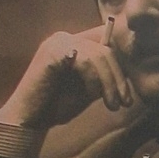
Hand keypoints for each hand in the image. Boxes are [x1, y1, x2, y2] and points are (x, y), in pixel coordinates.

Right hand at [0, 23, 132, 131]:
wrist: (29, 118)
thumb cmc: (56, 106)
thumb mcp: (88, 90)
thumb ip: (103, 78)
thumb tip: (130, 73)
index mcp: (73, 44)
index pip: (106, 47)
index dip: (121, 70)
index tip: (127, 97)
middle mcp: (65, 38)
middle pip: (106, 50)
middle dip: (119, 79)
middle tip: (124, 103)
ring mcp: (58, 42)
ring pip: (99, 55)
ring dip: (110, 83)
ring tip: (112, 105)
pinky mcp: (53, 51)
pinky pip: (86, 61)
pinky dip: (94, 80)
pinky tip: (92, 96)